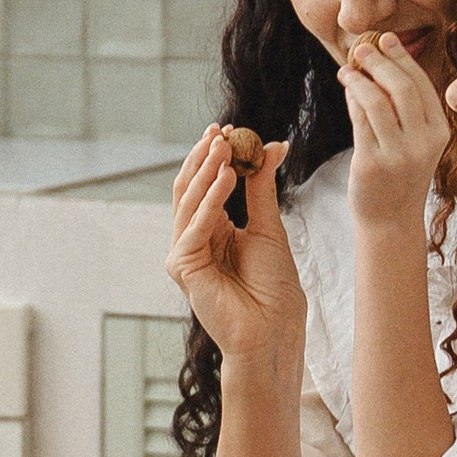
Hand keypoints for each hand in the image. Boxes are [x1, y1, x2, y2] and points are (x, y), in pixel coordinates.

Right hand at [165, 126, 304, 364]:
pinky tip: (227, 176)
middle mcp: (194, 239)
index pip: (206, 184)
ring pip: (188, 201)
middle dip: (205, 157)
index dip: (215, 156)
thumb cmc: (273, 287)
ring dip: (207, 170)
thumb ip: (262, 187)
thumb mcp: (269, 226)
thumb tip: (272, 145)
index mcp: (213, 229)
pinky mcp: (183, 266)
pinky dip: (210, 199)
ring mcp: (185, 252)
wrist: (274, 328)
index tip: (229, 128)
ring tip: (226, 145)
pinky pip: (194, 224)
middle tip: (221, 131)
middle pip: (191, 188)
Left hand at [340, 35, 452, 232]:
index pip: (421, 86)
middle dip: (380, 62)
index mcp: (438, 133)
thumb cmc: (399, 176)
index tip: (386, 40)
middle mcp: (422, 143)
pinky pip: (360, 121)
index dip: (402, 59)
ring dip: (360, 79)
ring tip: (347, 67)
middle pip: (401, 89)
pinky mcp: (372, 164)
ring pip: (377, 102)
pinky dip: (352, 99)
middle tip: (362, 48)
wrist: (390, 221)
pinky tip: (347, 88)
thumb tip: (379, 66)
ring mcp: (398, 155)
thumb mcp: (414, 143)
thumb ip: (403, 110)